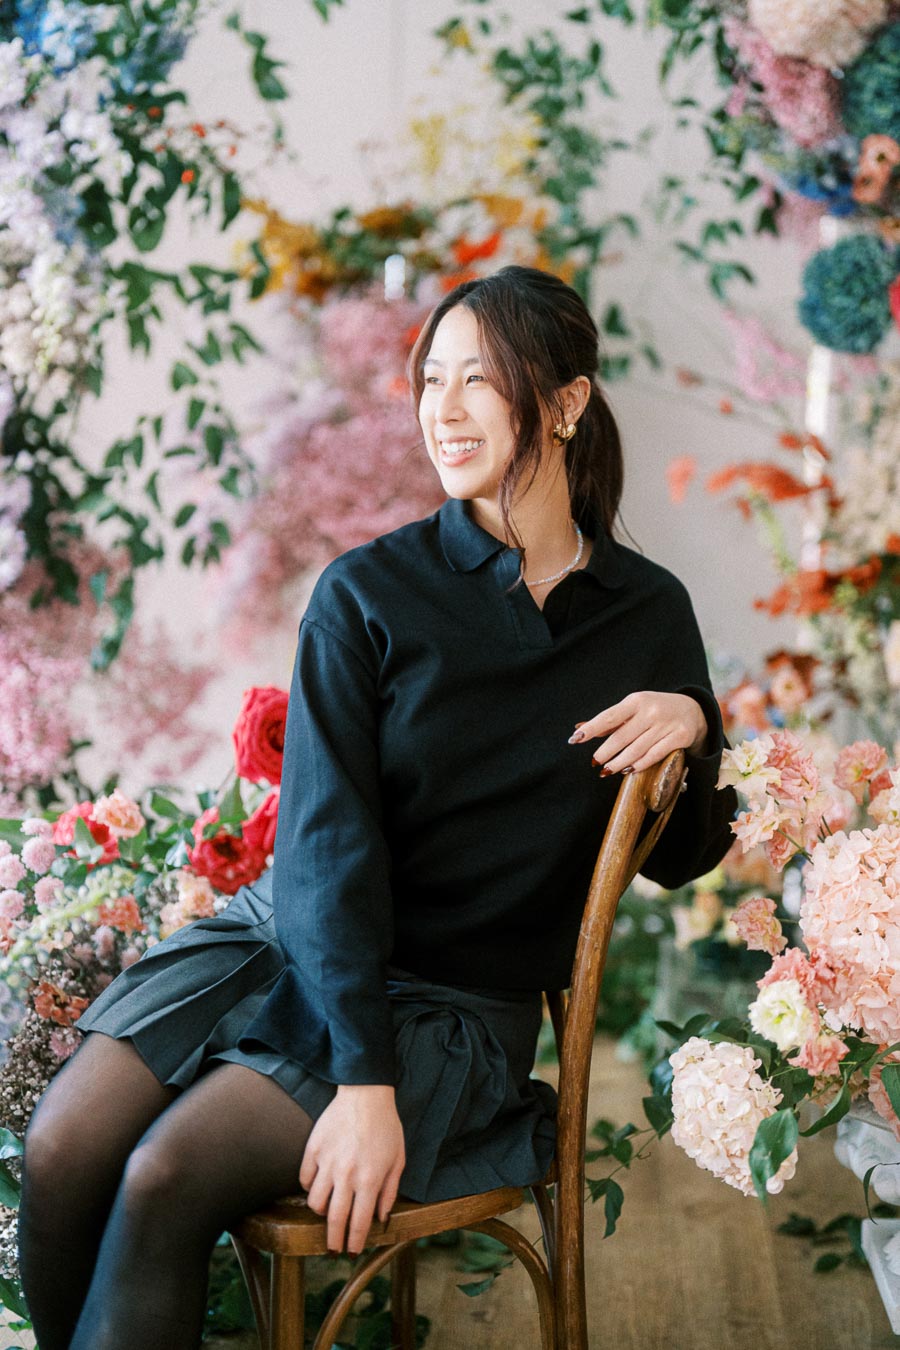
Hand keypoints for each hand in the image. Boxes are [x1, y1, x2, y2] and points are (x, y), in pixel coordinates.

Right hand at [299, 1084, 404, 1255]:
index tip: (351, 1251)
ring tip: (327, 1213)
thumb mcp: (398, 1160)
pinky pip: (304, 1179)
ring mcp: (327, 1162)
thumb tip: (381, 1219)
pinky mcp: (313, 1149)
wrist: (365, 1094)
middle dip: (333, 1240)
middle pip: (334, 1220)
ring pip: (314, 1202)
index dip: (354, 1242)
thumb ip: (389, 1192)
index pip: (358, 1223)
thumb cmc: (386, 1127)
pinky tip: (318, 1187)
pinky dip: (308, 1188)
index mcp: (369, 1180)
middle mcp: (346, 1175)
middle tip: (332, 1249)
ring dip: (320, 1213)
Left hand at [568, 691, 707, 773]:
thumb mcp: (634, 708)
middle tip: (595, 762)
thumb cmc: (654, 709)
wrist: (692, 710)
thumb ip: (609, 720)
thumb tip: (579, 727)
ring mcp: (666, 725)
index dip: (591, 729)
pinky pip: (654, 755)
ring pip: (636, 749)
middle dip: (605, 752)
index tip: (575, 739)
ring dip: (619, 762)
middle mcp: (651, 711)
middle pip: (621, 737)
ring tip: (607, 770)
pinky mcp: (679, 737)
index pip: (609, 717)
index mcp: (636, 701)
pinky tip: (629, 770)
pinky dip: (639, 765)